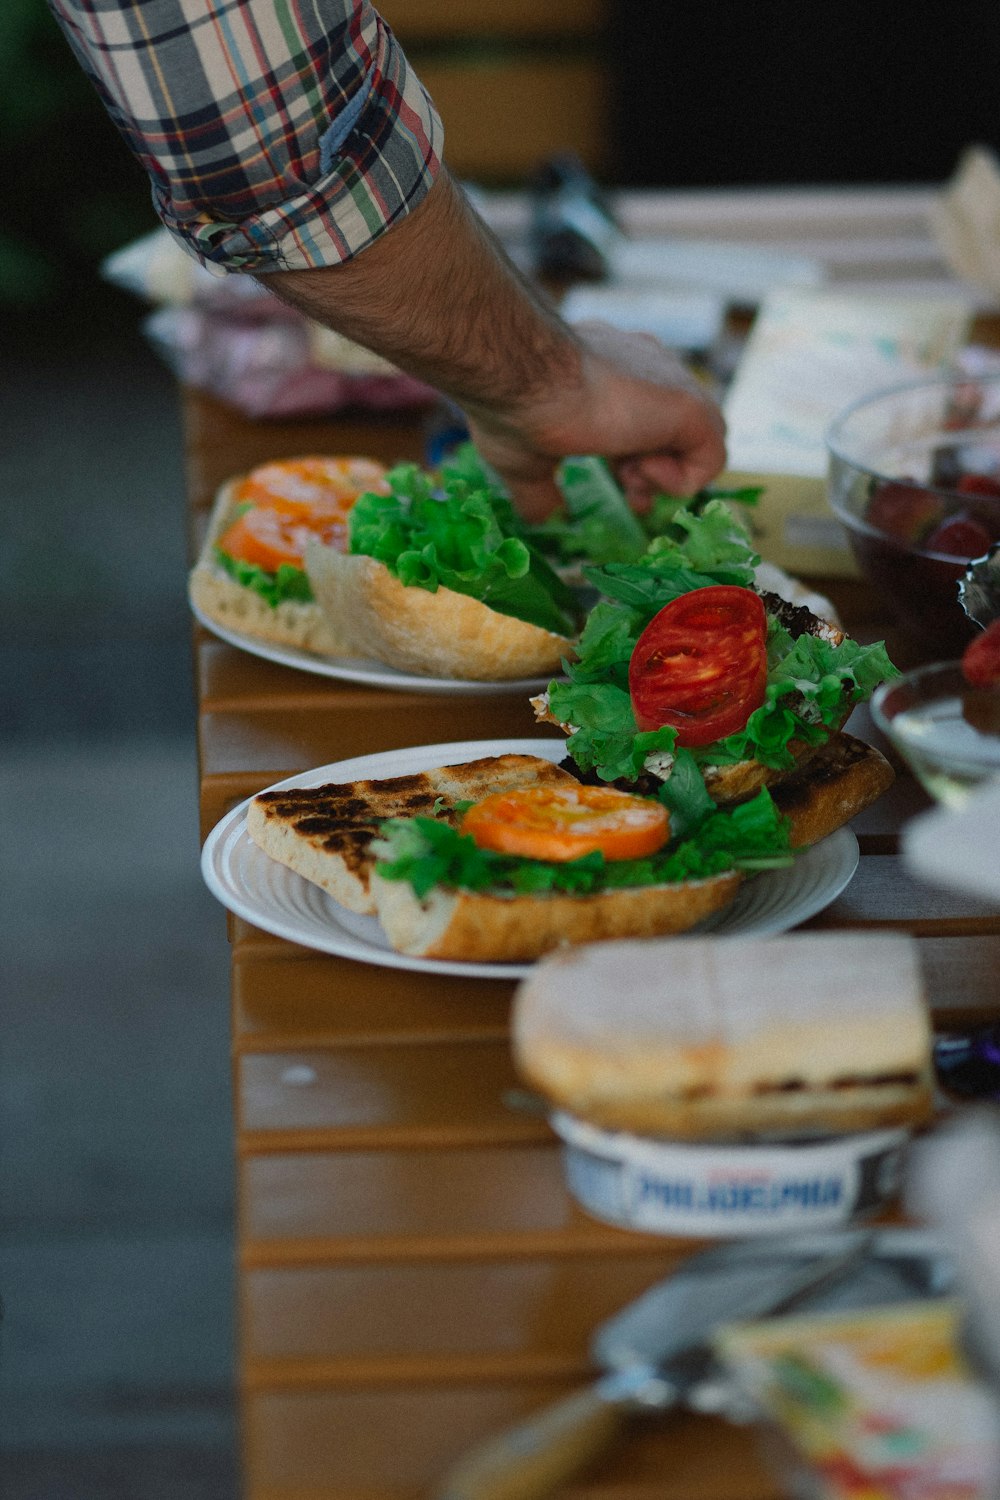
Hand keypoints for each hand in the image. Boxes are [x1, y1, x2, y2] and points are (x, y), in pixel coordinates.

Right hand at [465, 321, 727, 520]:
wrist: (523, 373)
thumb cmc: (515, 408)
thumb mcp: (523, 460)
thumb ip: (539, 489)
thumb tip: (541, 517)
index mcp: (610, 373)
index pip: (645, 417)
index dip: (637, 458)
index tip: (621, 486)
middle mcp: (645, 367)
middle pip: (675, 428)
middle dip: (655, 470)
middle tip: (634, 497)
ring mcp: (670, 381)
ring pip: (699, 438)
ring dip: (667, 473)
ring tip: (632, 479)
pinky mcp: (689, 405)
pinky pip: (712, 454)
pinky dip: (683, 479)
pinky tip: (642, 472)